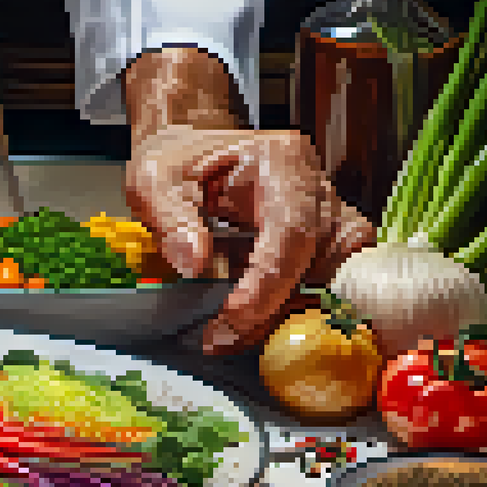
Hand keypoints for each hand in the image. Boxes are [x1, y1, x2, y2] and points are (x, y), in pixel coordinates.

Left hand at [127, 125, 374, 354]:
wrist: (189, 150)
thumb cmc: (175, 161)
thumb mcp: (153, 180)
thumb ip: (170, 219)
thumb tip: (196, 264)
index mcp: (282, 160)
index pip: (292, 229)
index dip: (267, 280)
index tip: (231, 317)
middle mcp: (316, 186)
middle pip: (324, 258)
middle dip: (277, 305)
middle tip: (223, 336)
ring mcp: (327, 214)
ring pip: (334, 276)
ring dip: (285, 309)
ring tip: (230, 331)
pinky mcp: (322, 240)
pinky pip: (324, 282)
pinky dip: (288, 304)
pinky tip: (248, 318)